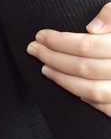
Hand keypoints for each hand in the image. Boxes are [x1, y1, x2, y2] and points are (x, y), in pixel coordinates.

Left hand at [30, 2, 110, 116]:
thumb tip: (90, 28)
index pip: (87, 46)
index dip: (59, 41)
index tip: (40, 35)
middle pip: (84, 68)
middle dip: (53, 58)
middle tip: (34, 50)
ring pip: (92, 91)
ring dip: (63, 81)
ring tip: (45, 69)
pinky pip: (109, 110)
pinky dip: (88, 101)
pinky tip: (75, 91)